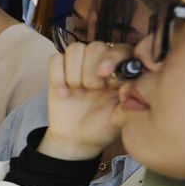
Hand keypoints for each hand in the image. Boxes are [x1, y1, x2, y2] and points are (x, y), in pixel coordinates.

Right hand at [42, 41, 133, 160]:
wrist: (76, 139)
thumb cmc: (101, 128)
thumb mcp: (119, 120)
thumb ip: (127, 103)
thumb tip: (129, 87)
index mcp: (120, 73)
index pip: (121, 49)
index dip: (113, 57)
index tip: (105, 75)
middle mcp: (100, 65)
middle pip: (95, 46)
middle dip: (91, 70)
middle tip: (91, 90)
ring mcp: (79, 67)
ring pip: (75, 49)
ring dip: (74, 72)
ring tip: (78, 92)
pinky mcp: (59, 71)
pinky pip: (55, 59)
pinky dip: (57, 75)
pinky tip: (64, 93)